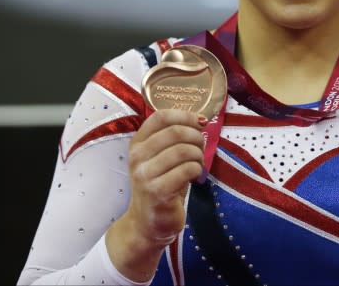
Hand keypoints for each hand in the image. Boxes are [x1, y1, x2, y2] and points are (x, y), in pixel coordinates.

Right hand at [124, 109, 205, 243]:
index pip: (160, 117)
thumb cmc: (160, 185)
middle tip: (201, 147)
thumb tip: (200, 119)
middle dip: (196, 136)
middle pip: (175, 132)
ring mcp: (145, 175)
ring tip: (197, 164)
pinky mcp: (157, 191)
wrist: (146, 223)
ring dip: (198, 155)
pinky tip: (194, 176)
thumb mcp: (160, 158)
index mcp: (137, 143)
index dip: (185, 115)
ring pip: (183, 150)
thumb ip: (174, 138)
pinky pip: (187, 170)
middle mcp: (137, 157)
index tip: (201, 121)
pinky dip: (197, 170)